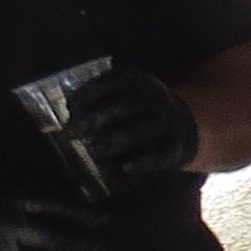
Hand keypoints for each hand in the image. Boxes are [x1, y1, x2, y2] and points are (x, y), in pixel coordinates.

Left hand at [54, 63, 197, 189]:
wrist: (181, 125)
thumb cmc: (136, 112)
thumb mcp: (121, 96)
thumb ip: (98, 103)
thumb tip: (68, 121)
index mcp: (137, 81)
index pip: (113, 81)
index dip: (89, 94)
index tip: (70, 109)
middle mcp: (154, 98)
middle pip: (126, 106)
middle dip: (96, 118)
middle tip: (72, 133)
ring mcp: (167, 122)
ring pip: (141, 130)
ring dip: (115, 140)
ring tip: (93, 151)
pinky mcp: (175, 146)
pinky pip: (160, 155)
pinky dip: (143, 162)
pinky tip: (126, 168)